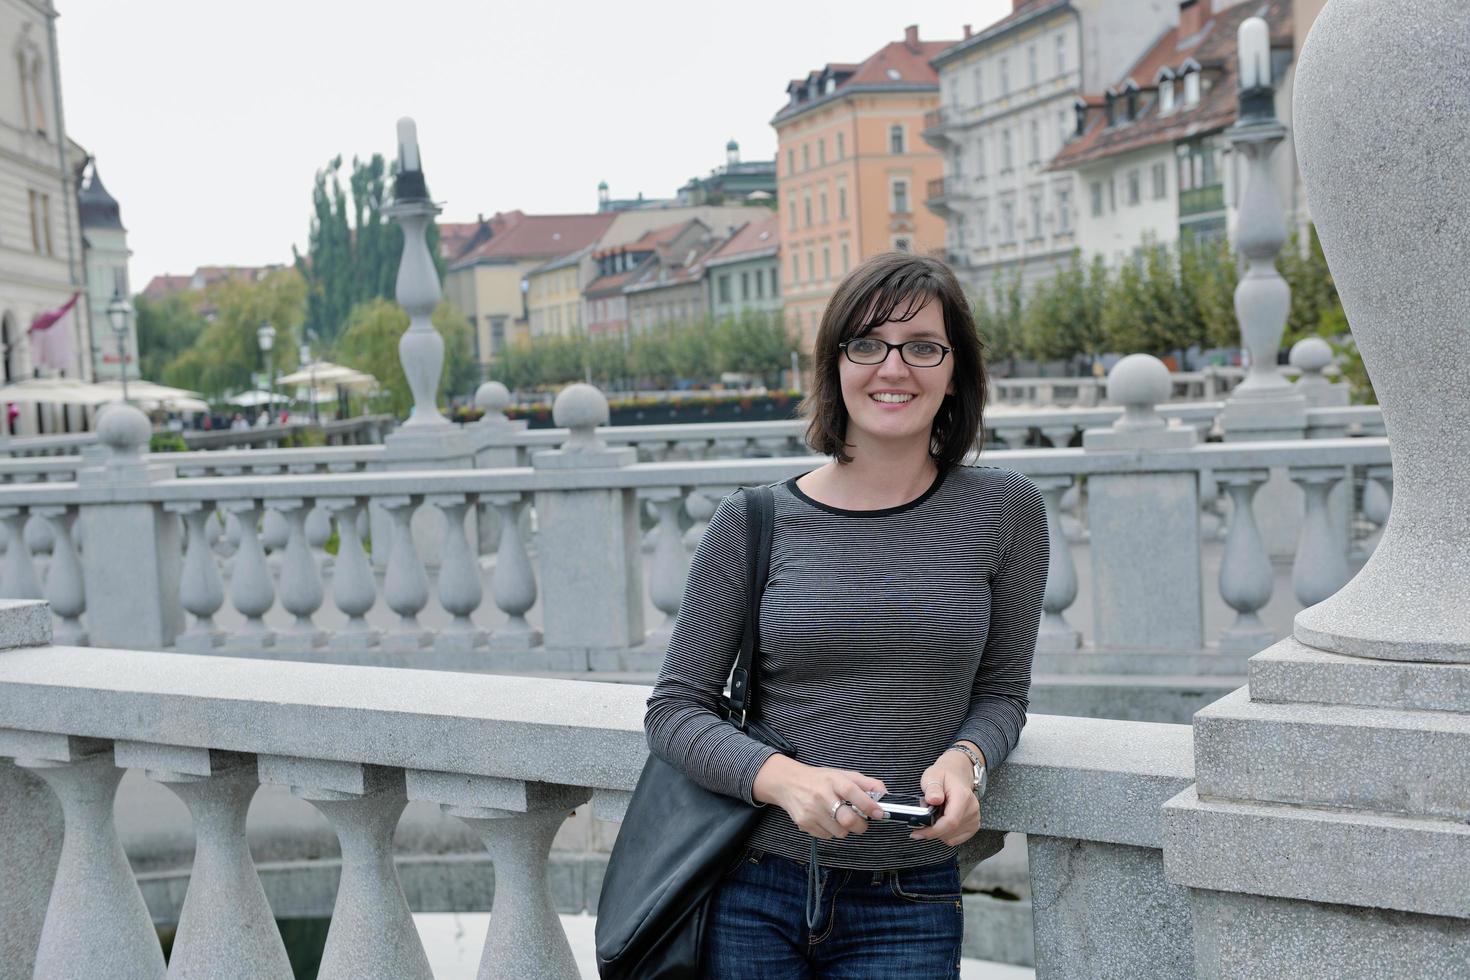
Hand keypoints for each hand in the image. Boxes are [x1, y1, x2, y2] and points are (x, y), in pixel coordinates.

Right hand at [753, 755, 887, 840]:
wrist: (788, 783)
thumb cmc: (820, 779)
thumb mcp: (842, 774)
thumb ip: (866, 783)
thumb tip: (885, 794)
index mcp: (833, 780)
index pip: (854, 793)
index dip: (869, 805)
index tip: (879, 813)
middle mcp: (821, 795)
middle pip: (848, 820)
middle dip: (860, 825)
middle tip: (861, 822)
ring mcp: (811, 811)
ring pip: (839, 832)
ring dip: (845, 828)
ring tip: (839, 817)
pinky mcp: (804, 823)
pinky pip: (827, 836)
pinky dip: (831, 831)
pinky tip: (826, 819)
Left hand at [909, 749, 980, 846]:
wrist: (958, 773)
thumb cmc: (945, 775)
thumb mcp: (933, 776)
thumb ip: (932, 788)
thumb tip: (933, 799)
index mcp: (963, 797)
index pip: (950, 822)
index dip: (933, 831)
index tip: (918, 833)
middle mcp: (971, 809)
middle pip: (950, 831)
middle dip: (932, 830)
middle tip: (923, 817)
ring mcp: (974, 818)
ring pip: (951, 837)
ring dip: (938, 831)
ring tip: (934, 814)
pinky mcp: (973, 825)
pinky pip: (956, 838)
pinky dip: (945, 834)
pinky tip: (941, 820)